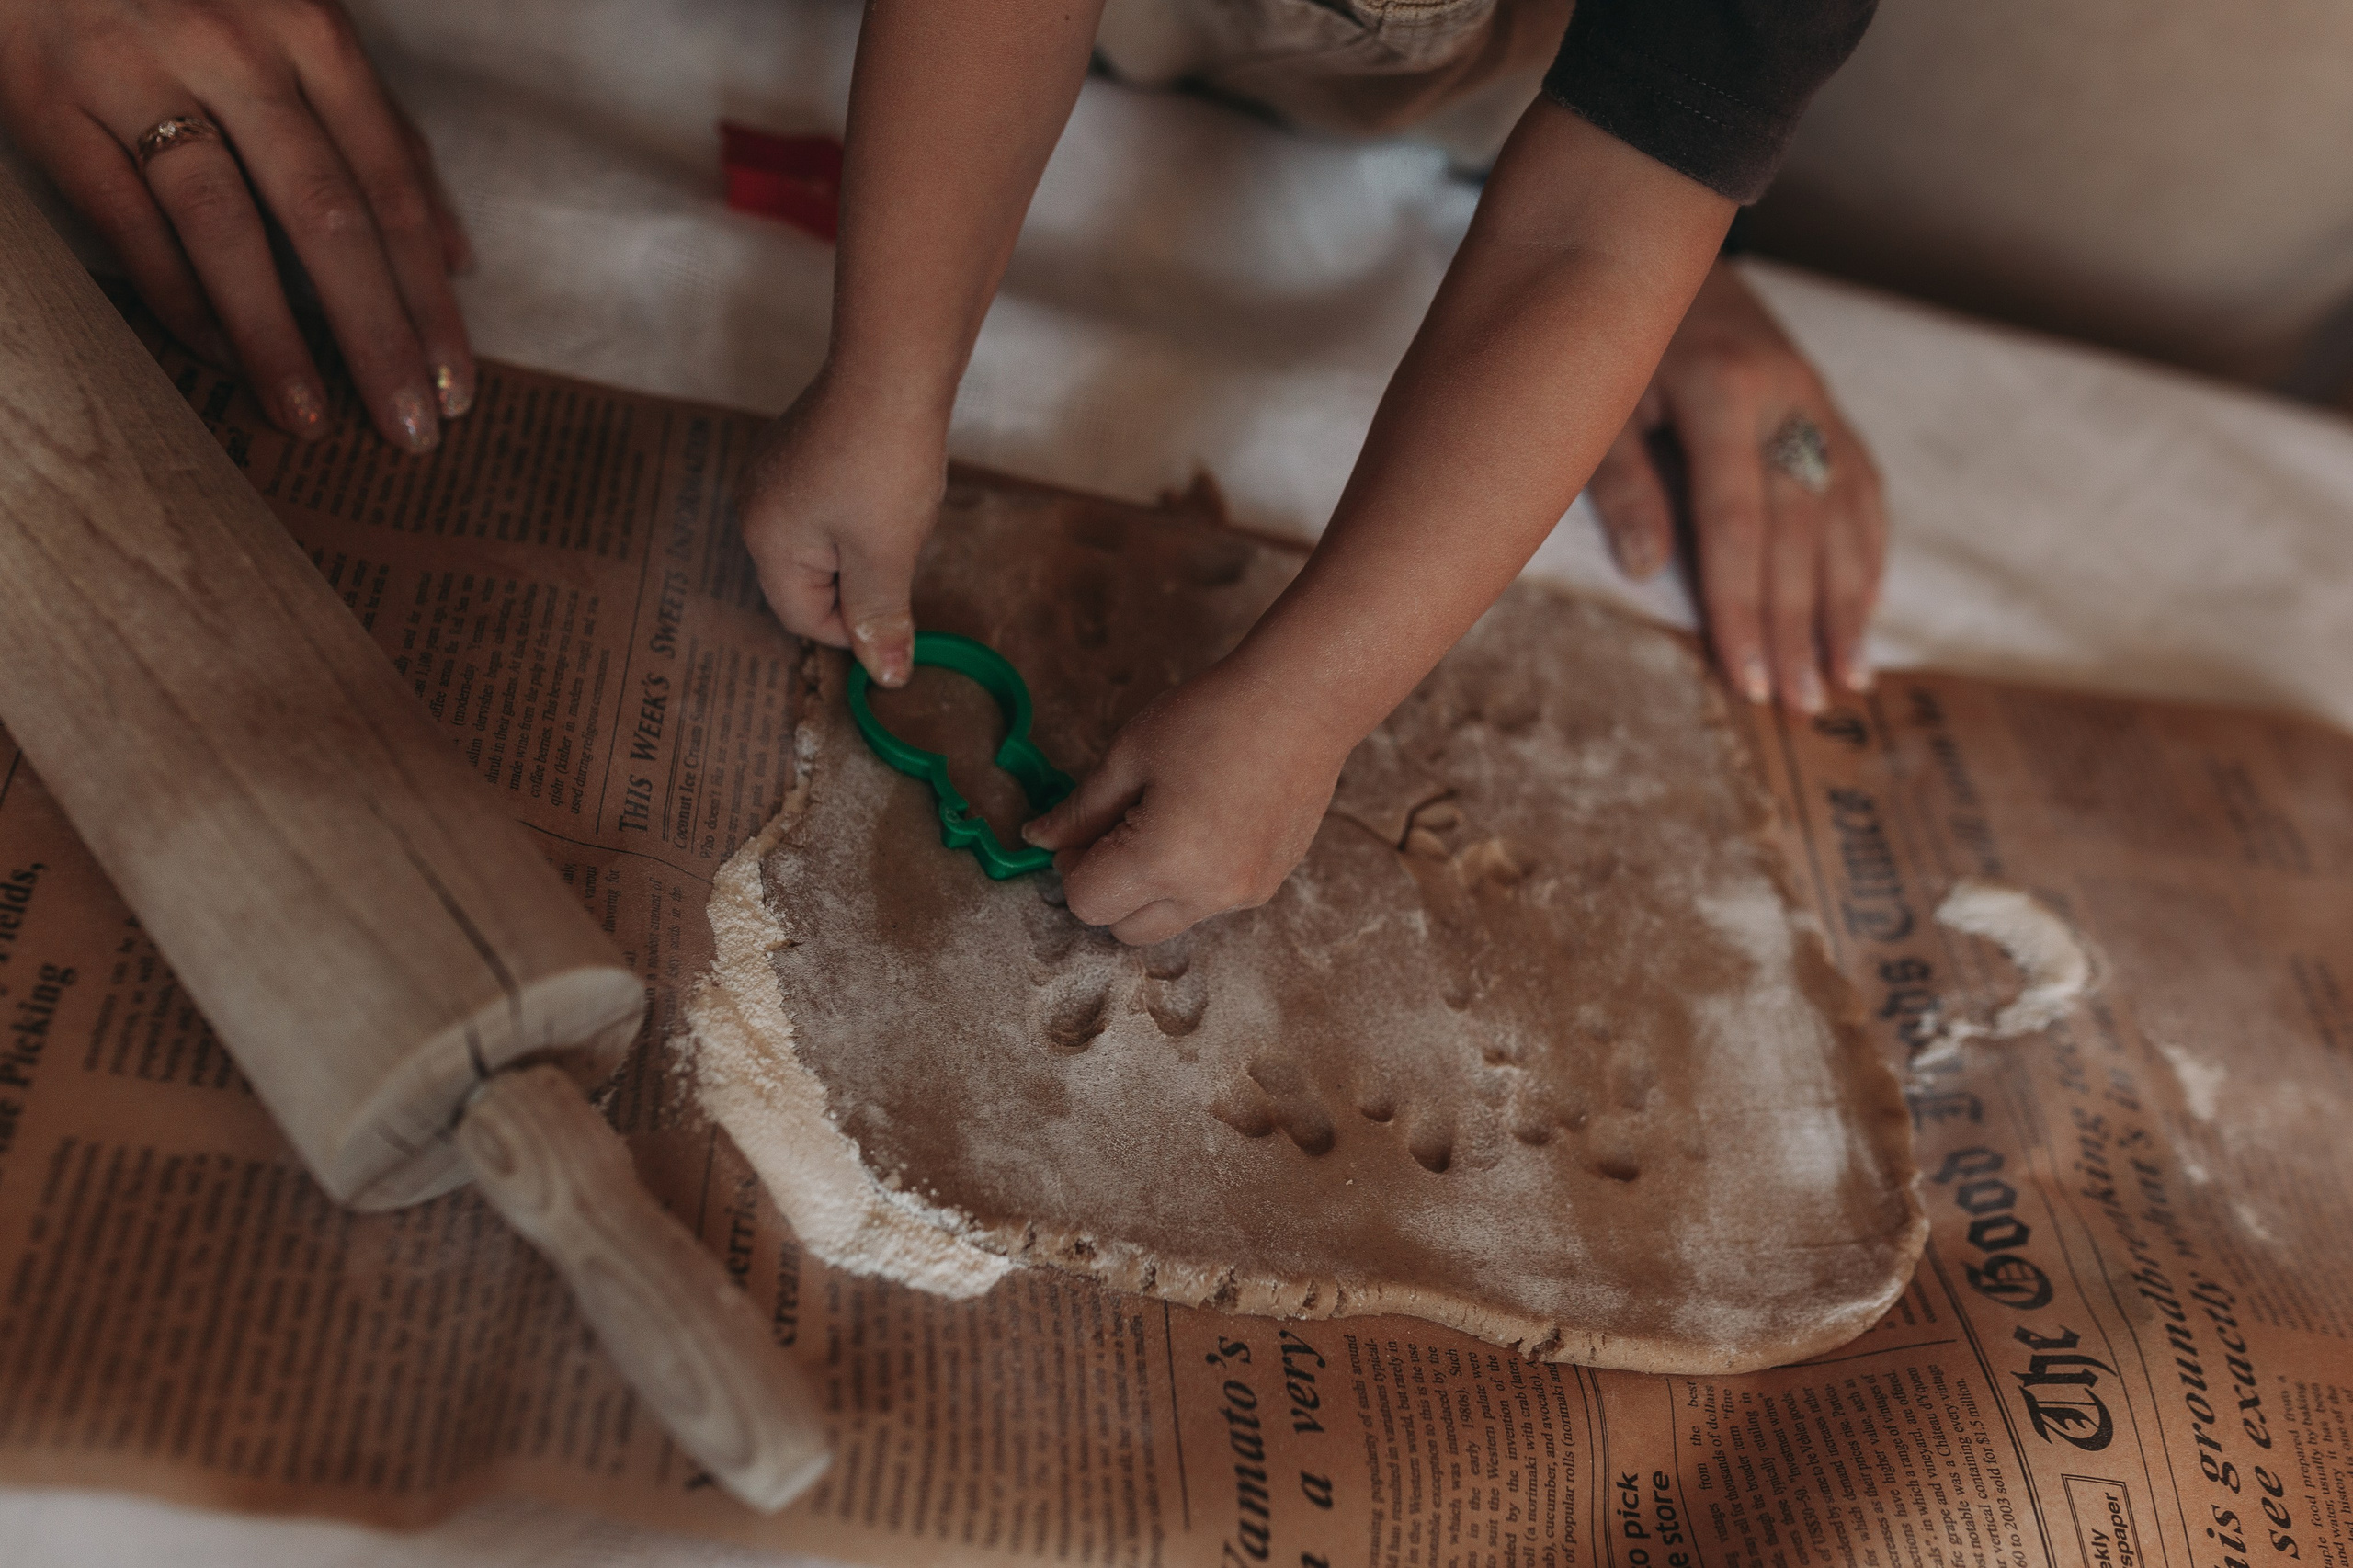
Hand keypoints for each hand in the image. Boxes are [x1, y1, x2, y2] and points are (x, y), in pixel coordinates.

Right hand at [0, 0, 473, 449]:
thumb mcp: (302, 36)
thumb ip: (384, 136)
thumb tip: (458, 260)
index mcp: (311, 33)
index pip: (391, 190)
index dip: (427, 299)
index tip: (455, 386)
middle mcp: (233, 51)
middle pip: (325, 215)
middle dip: (375, 335)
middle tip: (408, 428)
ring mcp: (137, 74)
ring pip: (223, 225)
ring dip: (273, 336)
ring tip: (309, 418)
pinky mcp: (52, 104)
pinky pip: (125, 220)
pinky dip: (175, 296)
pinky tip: (218, 359)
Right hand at [738, 375, 946, 685]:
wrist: (893, 367)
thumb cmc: (884, 462)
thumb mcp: (886, 555)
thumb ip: (879, 618)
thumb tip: (887, 676)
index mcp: (765, 540)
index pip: (803, 618)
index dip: (855, 627)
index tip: (898, 610)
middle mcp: (755, 505)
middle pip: (808, 580)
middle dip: (860, 579)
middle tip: (900, 546)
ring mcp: (773, 471)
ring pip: (822, 541)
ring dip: (864, 544)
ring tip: (894, 508)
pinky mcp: (797, 447)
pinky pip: (826, 503)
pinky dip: (859, 509)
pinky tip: (885, 481)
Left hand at [1021, 662, 1347, 945]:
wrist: (1303, 700)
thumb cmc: (1211, 716)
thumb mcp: (1129, 756)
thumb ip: (1079, 810)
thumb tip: (1038, 840)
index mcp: (1162, 861)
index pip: (1087, 902)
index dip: (1071, 866)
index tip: (1081, 829)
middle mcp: (1206, 893)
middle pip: (1125, 929)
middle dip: (1107, 889)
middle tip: (1115, 828)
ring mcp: (1243, 894)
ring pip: (1169, 921)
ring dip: (1150, 889)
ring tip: (1165, 821)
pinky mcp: (1269, 883)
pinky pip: (1210, 903)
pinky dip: (1191, 879)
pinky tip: (1205, 821)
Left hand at [1587, 259, 1885, 711]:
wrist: (1650, 232)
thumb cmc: (1605, 334)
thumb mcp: (1593, 400)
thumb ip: (1621, 482)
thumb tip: (1645, 573)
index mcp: (1721, 394)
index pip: (1736, 528)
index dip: (1742, 610)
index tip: (1747, 680)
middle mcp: (1784, 398)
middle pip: (1798, 536)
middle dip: (1800, 628)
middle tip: (1803, 706)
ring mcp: (1814, 399)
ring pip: (1842, 516)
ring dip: (1848, 604)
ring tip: (1848, 680)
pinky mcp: (1825, 402)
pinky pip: (1860, 485)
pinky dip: (1868, 551)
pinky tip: (1869, 606)